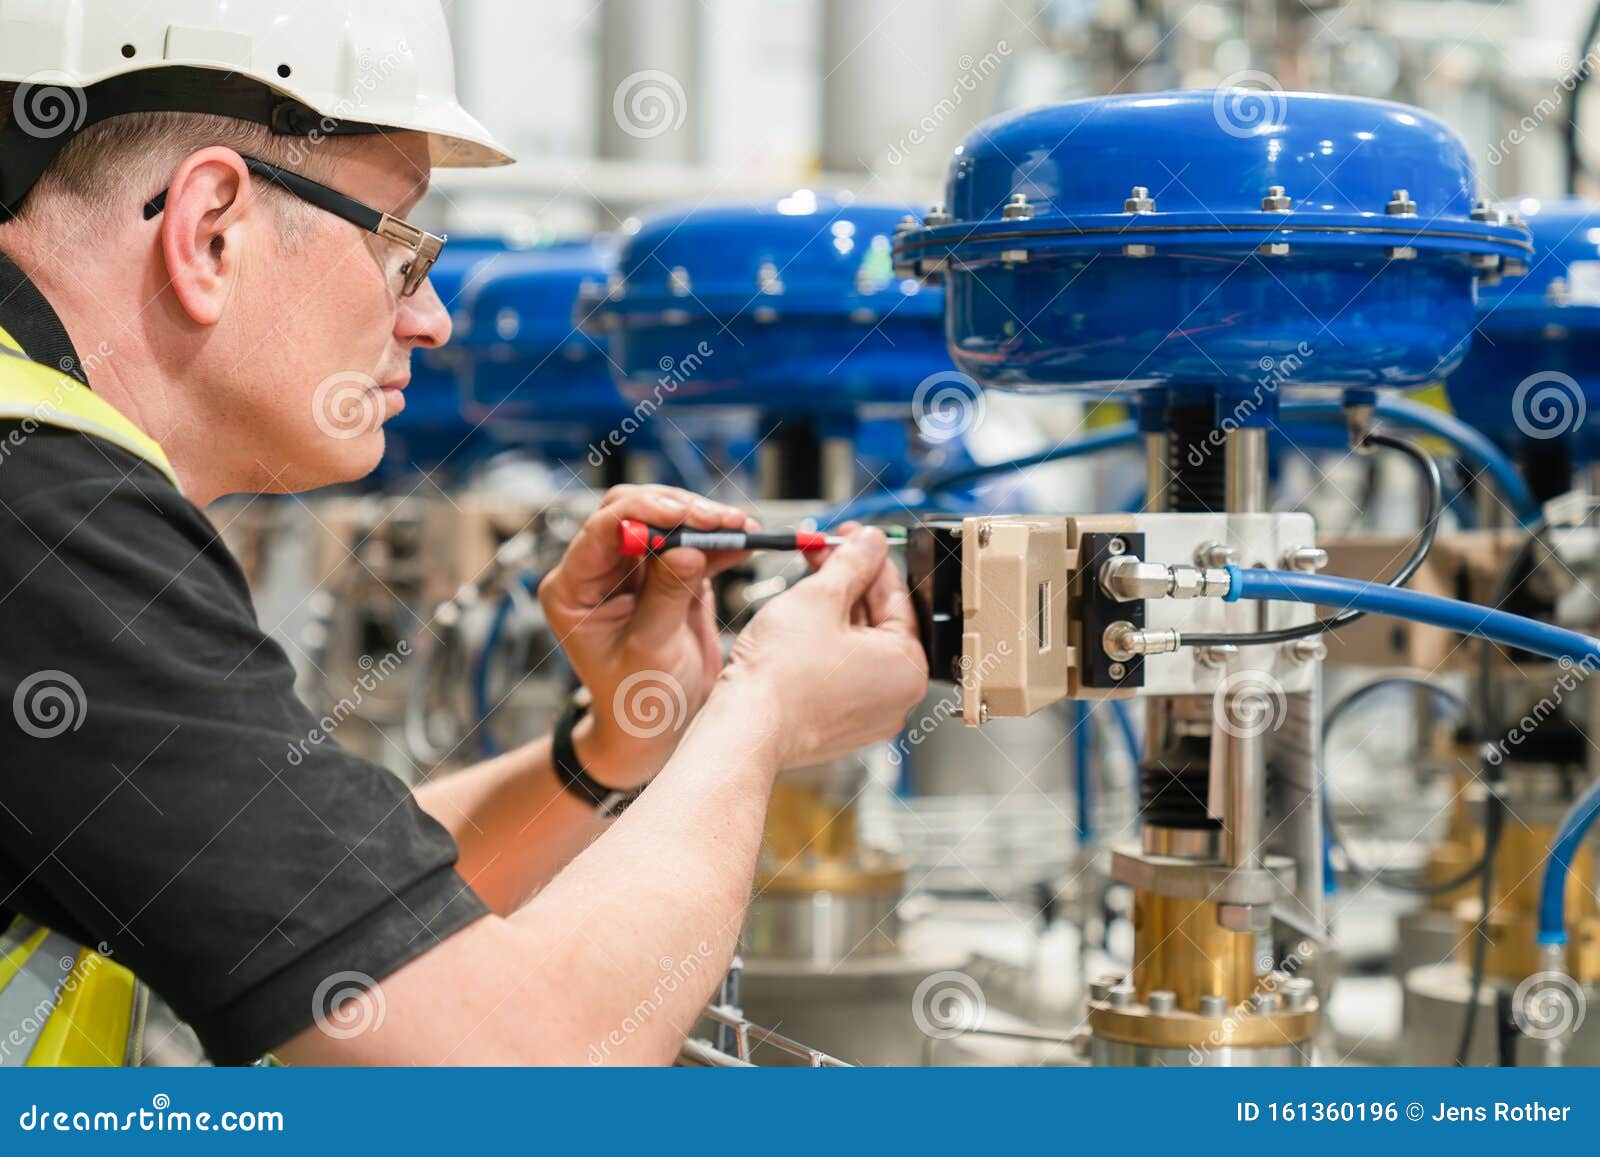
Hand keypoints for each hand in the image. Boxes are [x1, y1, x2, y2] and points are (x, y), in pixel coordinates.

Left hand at [538, 485, 754, 787]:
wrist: (655, 726)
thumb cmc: (636, 699)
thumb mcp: (650, 650)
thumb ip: (666, 596)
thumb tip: (689, 549)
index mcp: (574, 588)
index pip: (602, 528)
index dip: (644, 513)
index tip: (685, 516)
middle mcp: (600, 571)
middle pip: (635, 512)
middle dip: (680, 511)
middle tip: (721, 522)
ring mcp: (636, 571)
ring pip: (667, 522)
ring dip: (706, 522)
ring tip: (742, 529)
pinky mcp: (669, 576)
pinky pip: (693, 545)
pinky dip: (719, 543)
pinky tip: (744, 544)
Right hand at [714, 525, 928, 769]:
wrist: (744, 727)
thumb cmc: (781, 678)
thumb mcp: (819, 598)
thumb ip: (851, 563)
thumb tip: (869, 543)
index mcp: (907, 668)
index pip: (897, 596)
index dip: (870, 558)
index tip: (853, 539)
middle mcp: (894, 697)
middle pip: (876, 620)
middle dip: (847, 582)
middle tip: (824, 553)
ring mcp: (865, 715)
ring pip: (855, 645)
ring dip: (832, 610)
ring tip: (806, 582)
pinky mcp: (835, 724)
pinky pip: (839, 672)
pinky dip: (823, 644)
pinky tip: (799, 621)